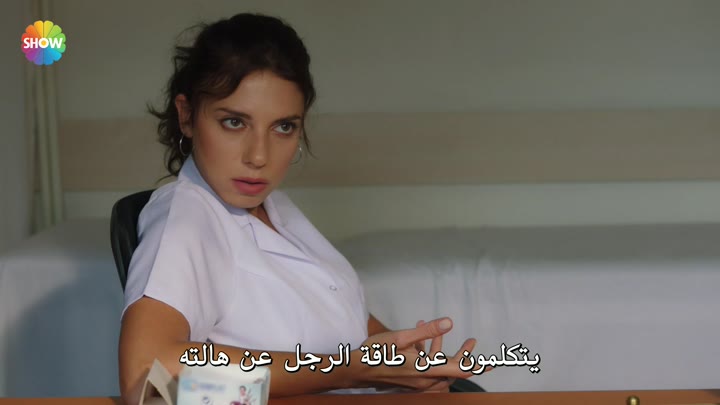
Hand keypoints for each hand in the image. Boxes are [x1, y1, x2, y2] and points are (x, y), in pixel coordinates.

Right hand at [353, 317, 476, 391]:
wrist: (357, 370)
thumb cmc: (376, 353)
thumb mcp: (401, 336)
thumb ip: (426, 330)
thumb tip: (449, 323)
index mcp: (426, 369)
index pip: (460, 370)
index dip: (478, 365)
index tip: (494, 362)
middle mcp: (425, 380)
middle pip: (453, 371)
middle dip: (464, 356)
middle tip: (472, 341)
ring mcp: (417, 383)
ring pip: (442, 372)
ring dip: (448, 356)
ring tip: (442, 336)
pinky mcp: (411, 382)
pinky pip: (430, 372)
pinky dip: (433, 358)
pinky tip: (423, 342)